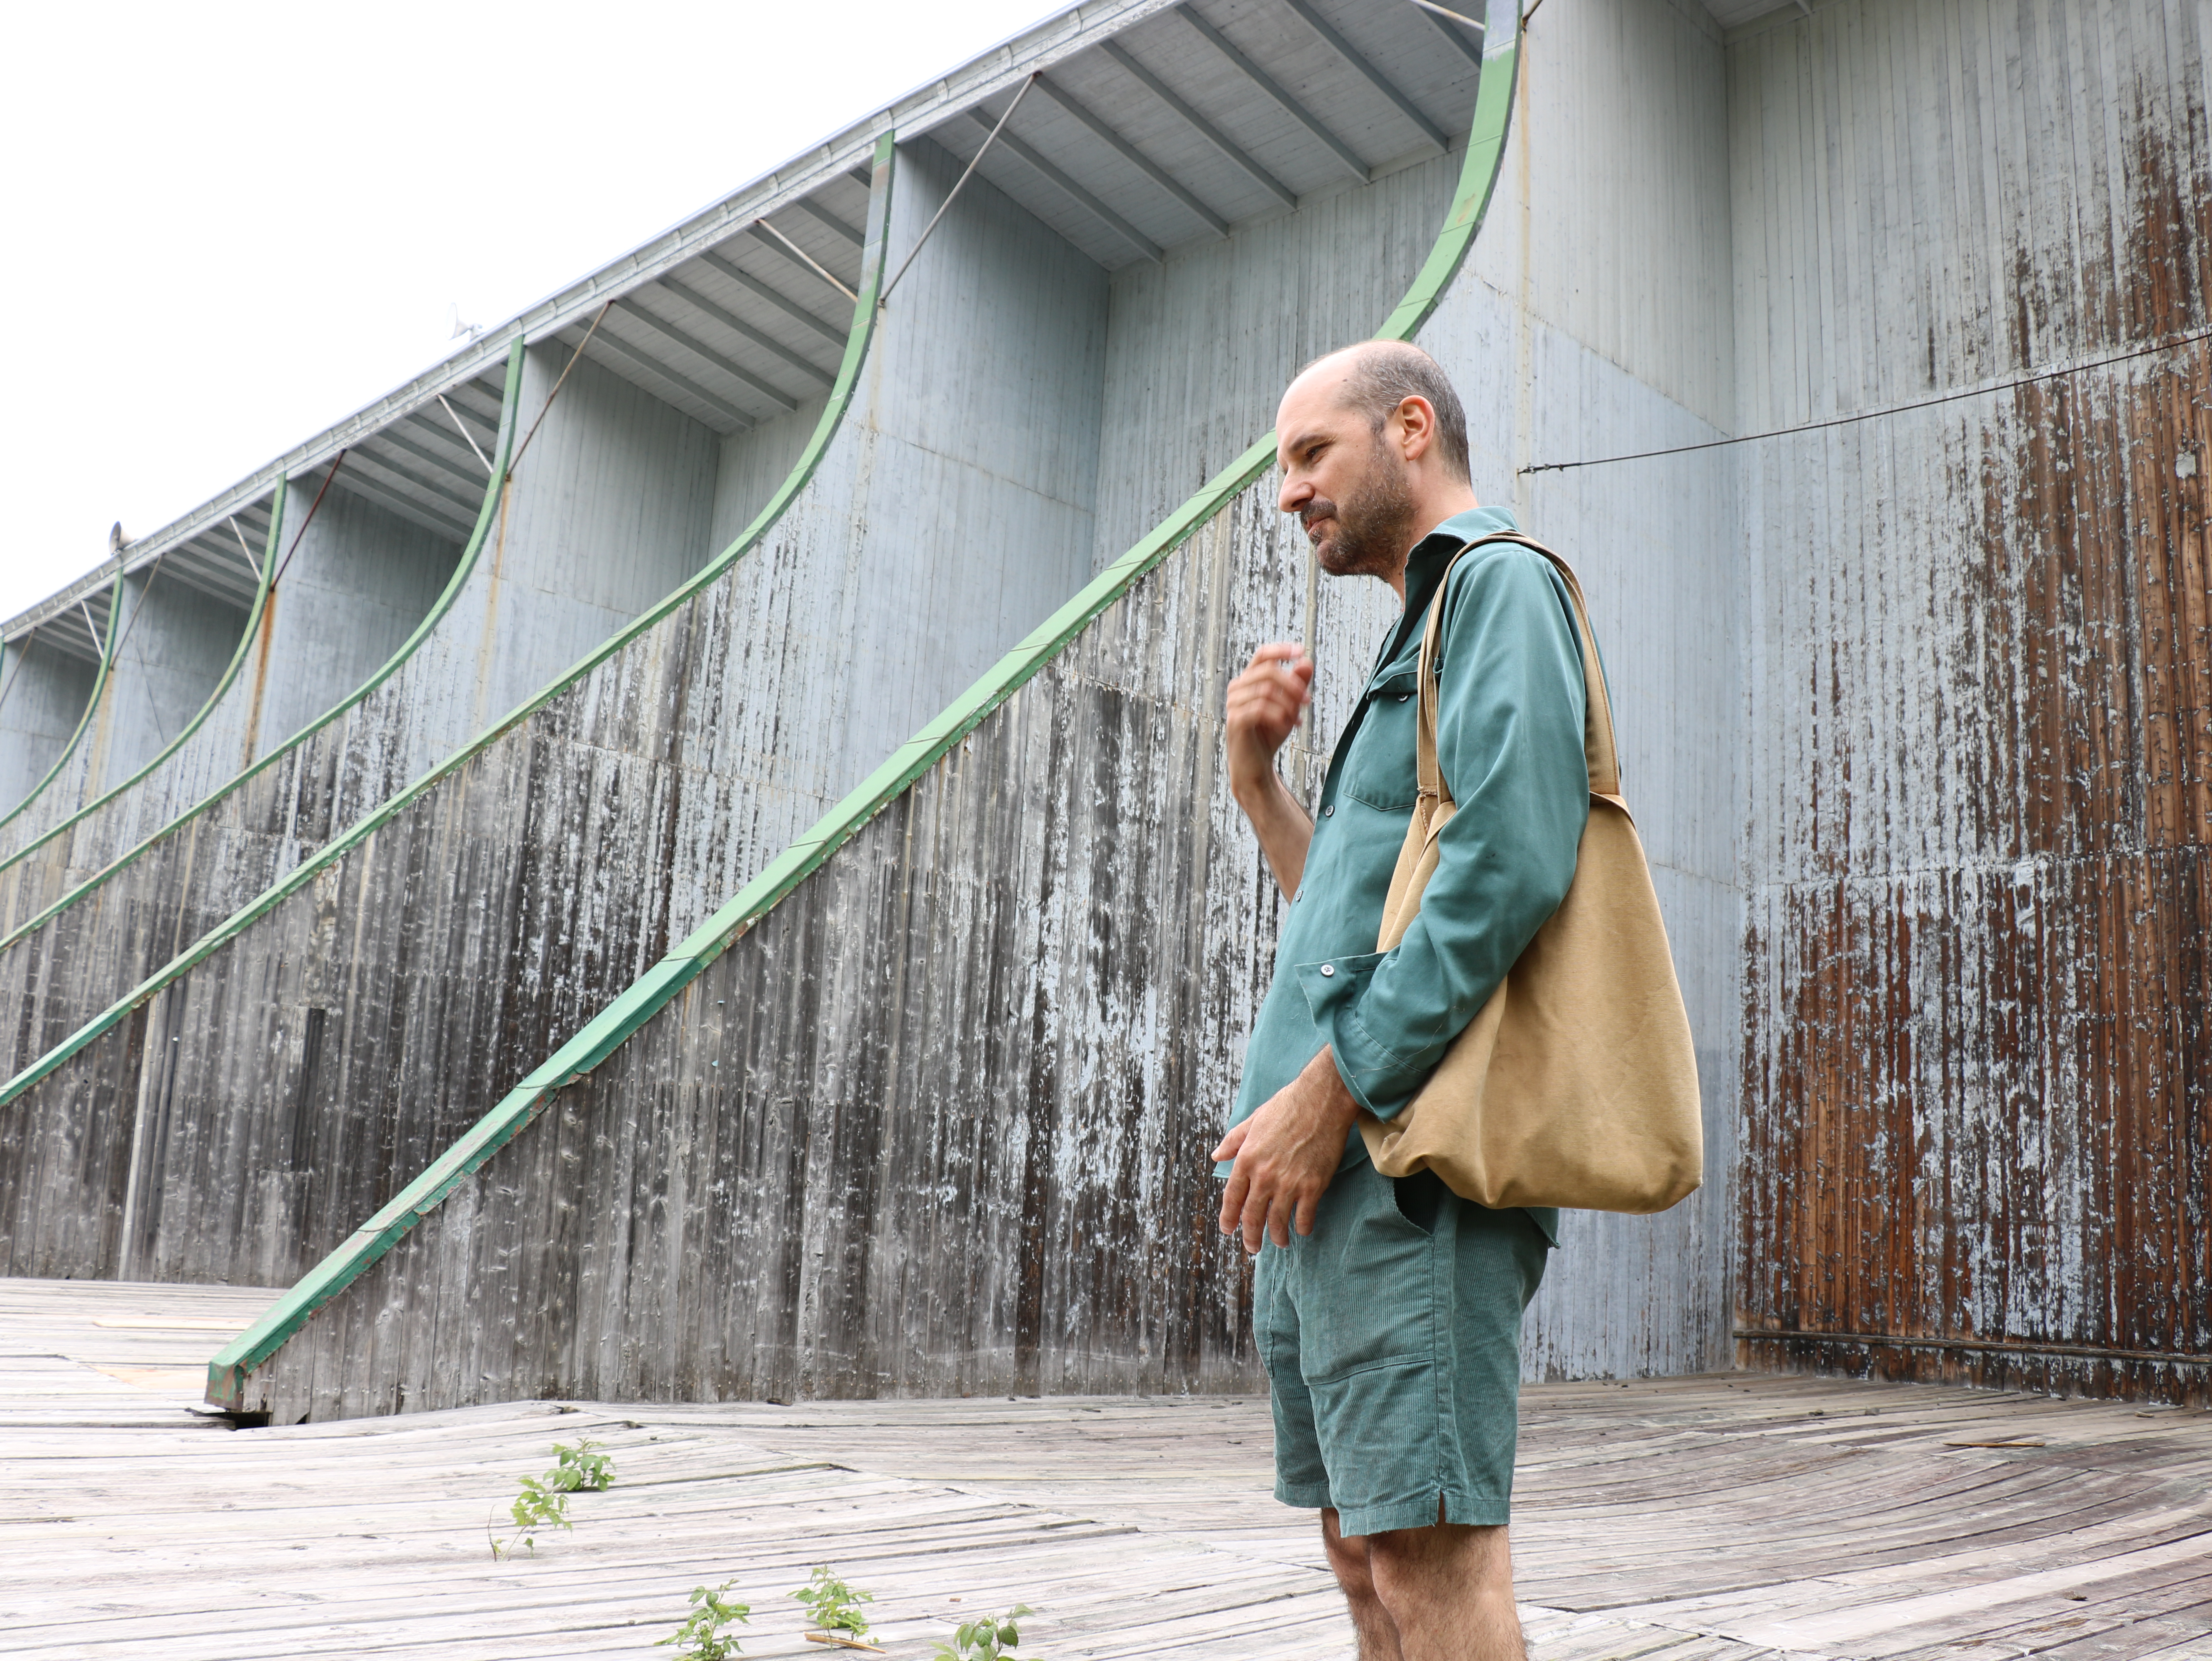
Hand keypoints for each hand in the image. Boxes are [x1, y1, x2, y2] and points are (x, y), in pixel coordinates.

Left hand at [1212, 1047, 1360, 1253]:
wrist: (1321, 1100)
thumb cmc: (1287, 1106)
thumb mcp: (1253, 1120)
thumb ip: (1233, 1141)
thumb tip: (1216, 1156)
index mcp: (1246, 1159)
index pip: (1232, 1197)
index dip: (1229, 1217)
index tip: (1228, 1229)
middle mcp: (1264, 1175)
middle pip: (1252, 1216)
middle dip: (1250, 1236)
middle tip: (1252, 1247)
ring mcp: (1289, 1183)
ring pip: (1278, 1221)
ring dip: (1277, 1236)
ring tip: (1278, 1242)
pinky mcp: (1313, 1186)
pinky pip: (1304, 1216)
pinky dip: (1303, 1227)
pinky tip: (1302, 1230)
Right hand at [1224, 643, 1312, 806]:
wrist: (1256, 765)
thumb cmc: (1270, 733)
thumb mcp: (1289, 707)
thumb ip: (1297, 685)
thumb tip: (1306, 662)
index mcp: (1249, 680)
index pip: (1263, 655)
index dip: (1281, 650)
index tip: (1301, 651)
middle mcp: (1237, 688)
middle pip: (1269, 671)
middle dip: (1293, 685)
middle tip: (1307, 701)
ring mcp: (1233, 704)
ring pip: (1266, 690)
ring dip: (1287, 704)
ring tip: (1296, 719)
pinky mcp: (1235, 721)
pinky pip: (1260, 708)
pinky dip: (1279, 716)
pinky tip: (1286, 727)